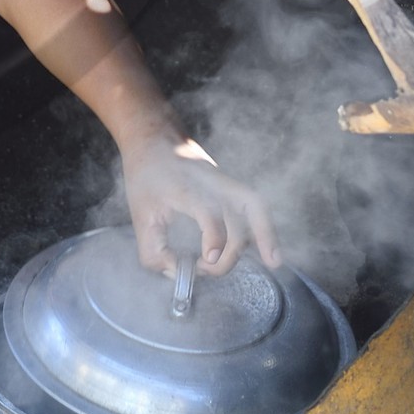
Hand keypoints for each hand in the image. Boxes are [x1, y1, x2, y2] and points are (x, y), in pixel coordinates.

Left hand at [120, 135, 279, 276]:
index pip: (209, 211)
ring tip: (274, 262)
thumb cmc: (146, 175)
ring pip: (255, 204)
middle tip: (207, 267)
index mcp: (185, 187)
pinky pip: (254, 205)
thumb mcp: (139, 215)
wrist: (153, 139)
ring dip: (266, 234)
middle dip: (230, 251)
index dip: (214, 238)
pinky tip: (269, 248)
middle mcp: (210, 182)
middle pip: (236, 214)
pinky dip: (265, 226)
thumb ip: (154, 252)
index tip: (207, 260)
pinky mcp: (230, 186)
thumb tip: (176, 274)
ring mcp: (224, 181)